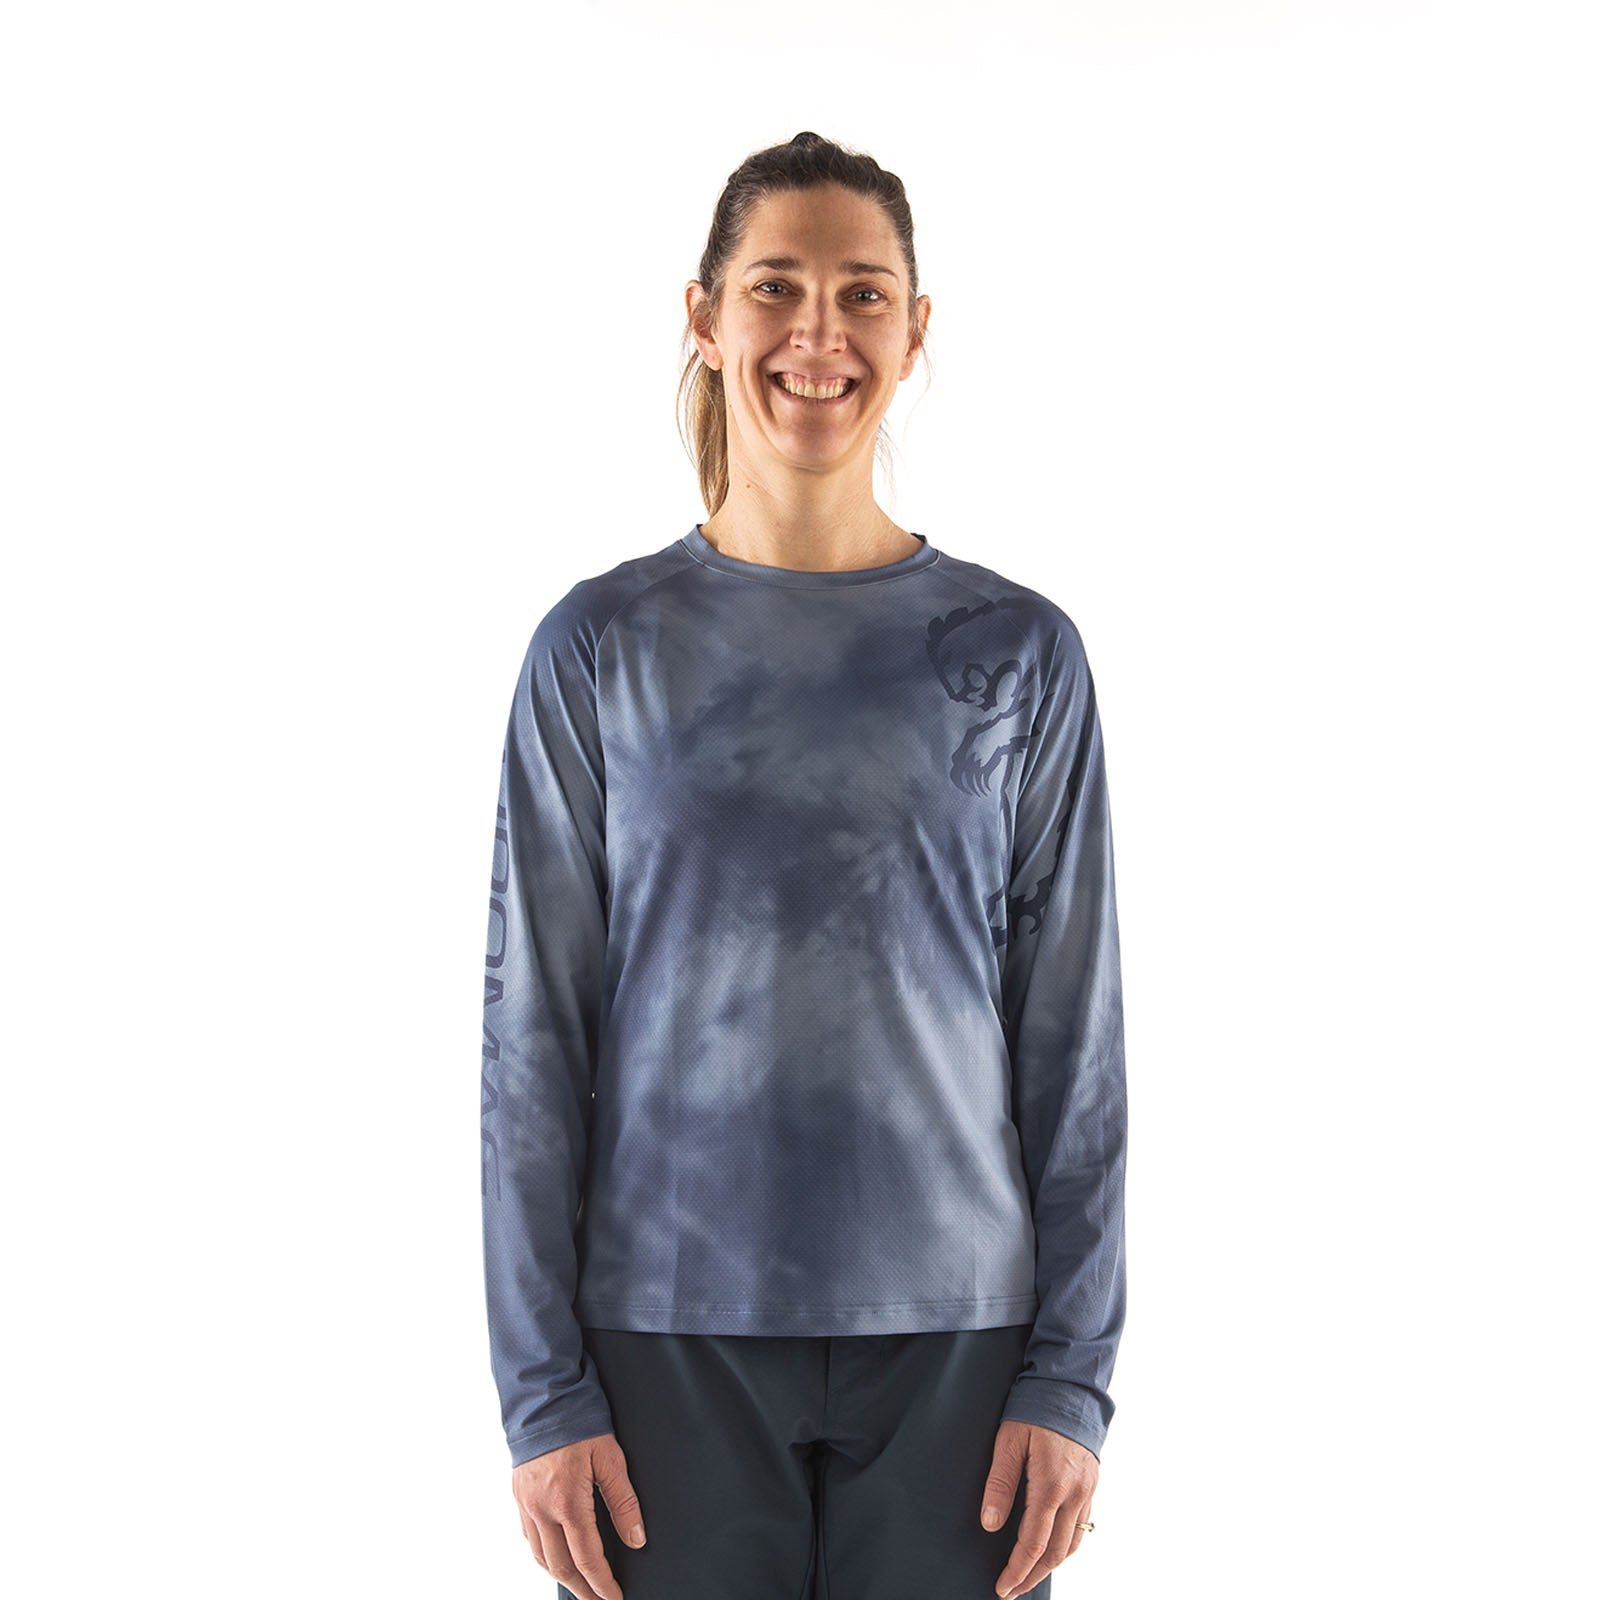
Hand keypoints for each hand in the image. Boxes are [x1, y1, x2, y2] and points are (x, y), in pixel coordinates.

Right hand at [512, 1432, 646, 1599]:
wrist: (543, 1398)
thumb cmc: (579, 1423)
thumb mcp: (610, 1458)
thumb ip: (623, 1502)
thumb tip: (636, 1539)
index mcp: (567, 1502)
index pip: (588, 1558)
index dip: (603, 1584)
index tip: (614, 1599)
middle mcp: (542, 1509)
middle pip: (561, 1567)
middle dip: (582, 1590)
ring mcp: (526, 1504)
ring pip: (540, 1557)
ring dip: (561, 1577)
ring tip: (580, 1588)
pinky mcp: (518, 1496)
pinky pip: (529, 1538)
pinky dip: (543, 1555)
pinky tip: (556, 1556)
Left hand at [980, 1419, 1097, 1597]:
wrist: (1070, 1387)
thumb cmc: (1034, 1409)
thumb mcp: (1008, 1441)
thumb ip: (999, 1483)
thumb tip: (990, 1524)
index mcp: (1051, 1485)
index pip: (1033, 1543)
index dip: (1017, 1570)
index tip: (1002, 1587)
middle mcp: (1074, 1493)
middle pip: (1055, 1552)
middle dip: (1032, 1576)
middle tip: (1012, 1590)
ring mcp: (1087, 1490)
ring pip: (1072, 1544)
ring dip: (1051, 1565)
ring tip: (1029, 1575)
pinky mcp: (1092, 1484)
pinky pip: (1083, 1526)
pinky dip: (1067, 1546)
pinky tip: (1052, 1549)